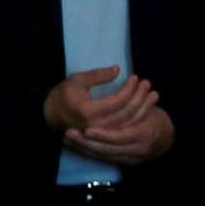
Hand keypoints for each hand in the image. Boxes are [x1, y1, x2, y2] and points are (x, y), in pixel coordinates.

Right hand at [48, 69, 174, 163]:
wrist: (51, 116)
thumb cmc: (63, 95)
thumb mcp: (76, 80)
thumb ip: (97, 75)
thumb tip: (118, 69)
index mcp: (88, 112)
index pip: (118, 101)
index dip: (129, 88)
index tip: (135, 76)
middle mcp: (97, 126)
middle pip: (127, 112)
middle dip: (140, 97)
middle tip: (148, 83)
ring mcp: (102, 133)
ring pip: (129, 122)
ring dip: (144, 107)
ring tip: (153, 93)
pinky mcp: (106, 136)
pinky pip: (126, 128)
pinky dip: (138, 117)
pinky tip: (146, 106)